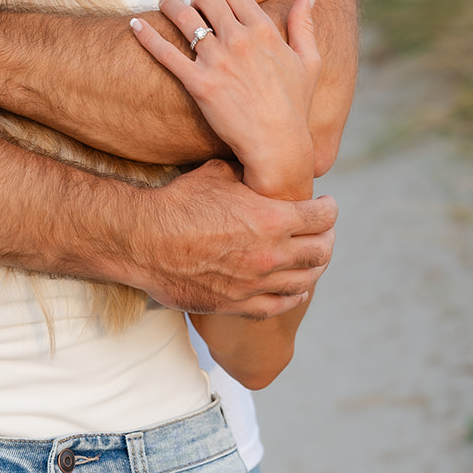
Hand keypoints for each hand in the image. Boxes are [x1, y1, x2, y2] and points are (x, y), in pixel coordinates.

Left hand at [131, 0, 319, 197]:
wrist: (278, 146)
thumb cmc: (295, 106)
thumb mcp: (309, 61)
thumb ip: (305, 23)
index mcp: (264, 31)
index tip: (217, 5)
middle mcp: (239, 40)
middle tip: (189, 7)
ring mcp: (218, 61)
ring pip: (184, 17)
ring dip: (170, 6)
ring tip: (164, 5)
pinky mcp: (198, 83)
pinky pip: (165, 52)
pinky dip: (146, 35)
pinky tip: (134, 25)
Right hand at [141, 159, 335, 316]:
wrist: (142, 242)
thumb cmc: (177, 203)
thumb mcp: (216, 174)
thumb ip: (247, 174)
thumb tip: (260, 167)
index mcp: (272, 219)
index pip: (322, 217)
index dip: (329, 209)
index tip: (327, 205)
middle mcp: (271, 255)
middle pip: (322, 251)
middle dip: (327, 238)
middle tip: (323, 231)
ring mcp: (256, 284)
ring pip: (306, 280)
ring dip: (314, 267)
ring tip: (312, 259)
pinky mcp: (238, 304)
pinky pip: (280, 305)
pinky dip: (294, 296)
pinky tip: (296, 289)